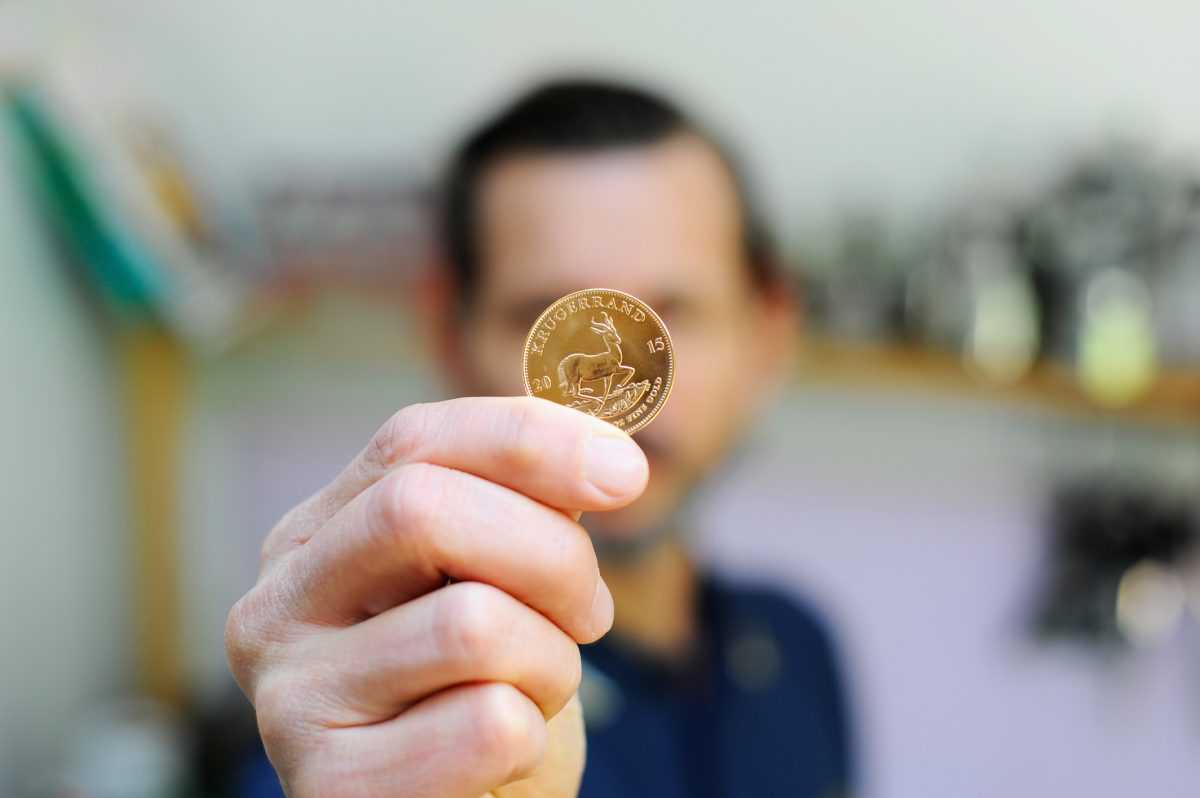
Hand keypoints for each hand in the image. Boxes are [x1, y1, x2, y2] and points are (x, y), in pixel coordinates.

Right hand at [225, 397, 648, 796]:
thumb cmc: (482, 686)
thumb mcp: (501, 576)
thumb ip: (528, 502)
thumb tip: (610, 455)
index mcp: (314, 536)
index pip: (411, 440)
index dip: (530, 439)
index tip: (626, 473)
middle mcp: (276, 606)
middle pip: (424, 511)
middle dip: (550, 555)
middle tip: (589, 614)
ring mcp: (287, 700)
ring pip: (472, 624)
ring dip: (551, 662)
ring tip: (535, 691)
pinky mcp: (329, 788)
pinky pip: (487, 726)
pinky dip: (531, 738)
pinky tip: (499, 758)